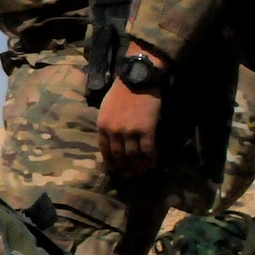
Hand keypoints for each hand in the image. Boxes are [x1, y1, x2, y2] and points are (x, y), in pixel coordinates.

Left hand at [98, 46, 163, 175]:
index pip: (104, 150)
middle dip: (124, 167)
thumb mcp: (105, 109)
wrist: (137, 80)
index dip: (110, 162)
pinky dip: (151, 158)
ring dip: (138, 166)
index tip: (114, 170)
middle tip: (129, 174)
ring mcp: (130, 132)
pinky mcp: (147, 130)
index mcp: (102, 126)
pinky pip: (148, 149)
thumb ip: (107, 125)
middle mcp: (114, 132)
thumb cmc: (120, 92)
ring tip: (141, 171)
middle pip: (119, 155)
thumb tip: (111, 140)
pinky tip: (153, 164)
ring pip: (134, 155)